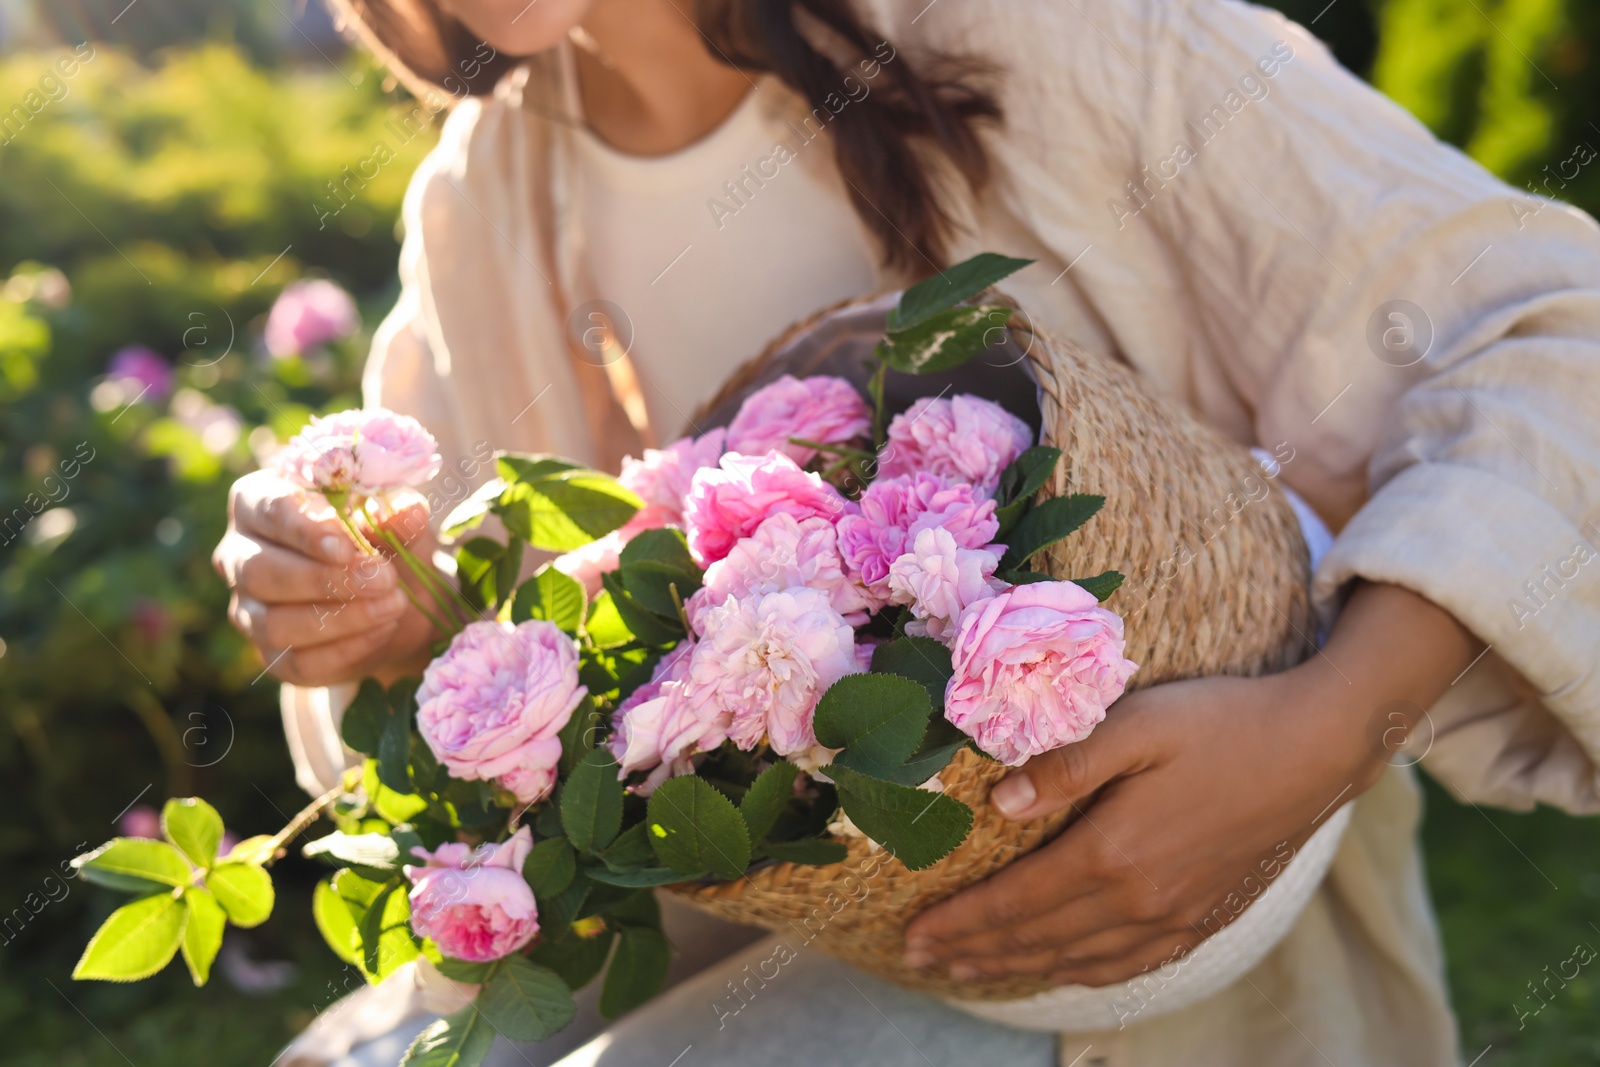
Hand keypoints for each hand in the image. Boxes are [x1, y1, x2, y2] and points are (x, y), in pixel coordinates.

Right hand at [212, 470, 439, 686]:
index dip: (303, 529)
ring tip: (393, 604)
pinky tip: (383, 630)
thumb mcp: (396, 520)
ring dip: (340, 617)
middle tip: (383, 578)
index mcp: (257, 504)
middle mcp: (240, 556)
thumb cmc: (383, 541)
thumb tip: (408, 511)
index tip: (345, 547)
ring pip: (275, 623)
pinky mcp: (274, 656)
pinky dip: (346, 649)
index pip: (266, 510)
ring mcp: (251, 611)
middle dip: (325, 578)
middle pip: (260, 571)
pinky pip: (298, 663)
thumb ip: (398, 514)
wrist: (399, 597)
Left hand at [903, 582, 1479, 986]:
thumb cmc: (1223, 721)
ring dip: (1017, 966)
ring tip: (970, 971)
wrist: (1320, 748)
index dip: (960, 921)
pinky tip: (1062, 970)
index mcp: (1113, 853)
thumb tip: (998, 802)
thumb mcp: (1138, 723)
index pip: (1016, 901)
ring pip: (1078, 959)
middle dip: (972, 951)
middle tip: (919, 960)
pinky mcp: (1204, 917)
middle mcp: (1140, 900)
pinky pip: (1130, 964)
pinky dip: (1083, 973)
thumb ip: (1066, 764)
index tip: (912, 934)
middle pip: (1037, 938)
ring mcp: (1175, 917)